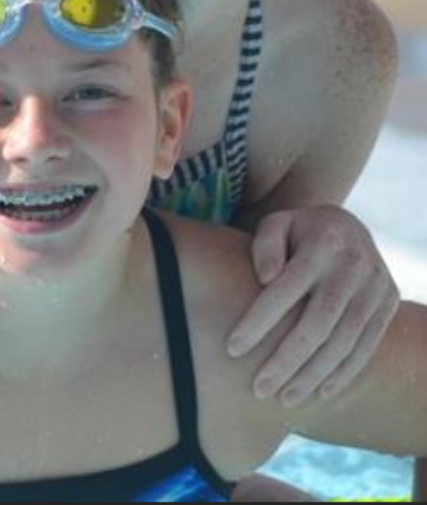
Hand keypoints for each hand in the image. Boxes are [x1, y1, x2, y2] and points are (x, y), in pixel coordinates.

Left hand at [228, 206, 400, 406]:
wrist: (348, 226)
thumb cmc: (297, 231)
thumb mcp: (277, 223)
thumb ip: (265, 245)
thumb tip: (264, 278)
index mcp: (323, 243)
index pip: (286, 289)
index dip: (259, 321)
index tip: (232, 349)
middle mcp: (355, 266)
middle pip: (318, 324)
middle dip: (287, 360)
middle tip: (259, 388)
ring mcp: (376, 287)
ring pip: (344, 342)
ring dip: (313, 375)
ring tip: (284, 398)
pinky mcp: (389, 304)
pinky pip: (366, 346)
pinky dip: (342, 373)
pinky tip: (319, 392)